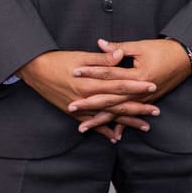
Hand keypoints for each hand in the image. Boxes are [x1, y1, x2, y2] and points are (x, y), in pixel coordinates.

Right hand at [19, 50, 157, 139]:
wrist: (35, 70)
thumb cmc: (59, 60)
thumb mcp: (81, 56)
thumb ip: (102, 59)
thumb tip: (121, 54)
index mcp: (90, 82)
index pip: (118, 85)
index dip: (136, 86)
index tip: (152, 86)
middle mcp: (86, 98)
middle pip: (117, 104)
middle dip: (138, 108)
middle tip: (156, 111)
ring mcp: (80, 107)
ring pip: (108, 117)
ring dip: (126, 122)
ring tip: (145, 126)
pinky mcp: (73, 113)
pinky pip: (91, 124)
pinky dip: (103, 131)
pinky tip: (116, 137)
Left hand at [70, 38, 191, 138]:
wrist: (187, 58)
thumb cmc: (165, 50)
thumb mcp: (141, 46)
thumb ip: (120, 47)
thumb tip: (100, 43)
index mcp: (137, 75)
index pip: (109, 74)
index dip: (91, 72)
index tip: (74, 72)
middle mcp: (140, 90)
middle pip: (110, 99)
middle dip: (89, 104)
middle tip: (71, 107)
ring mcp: (144, 98)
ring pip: (119, 112)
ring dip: (101, 120)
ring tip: (83, 127)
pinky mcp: (149, 102)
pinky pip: (132, 116)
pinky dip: (123, 126)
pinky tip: (113, 135)